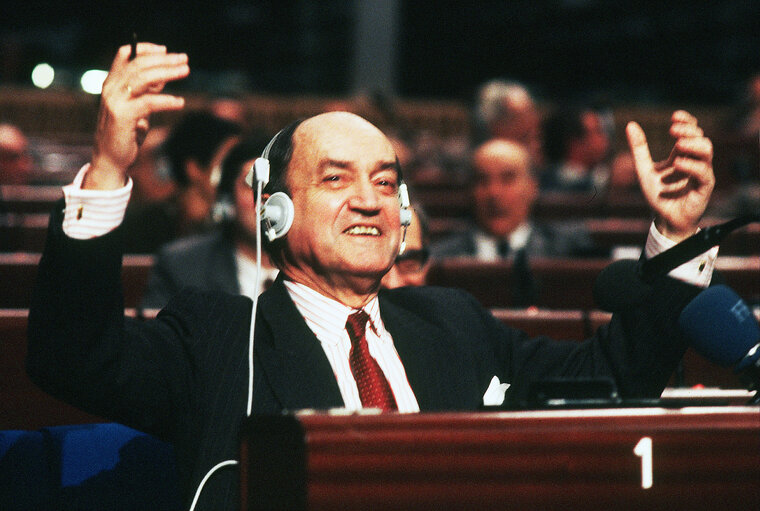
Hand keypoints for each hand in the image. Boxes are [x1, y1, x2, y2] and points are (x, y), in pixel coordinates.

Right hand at [86, 43, 188, 189]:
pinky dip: (166, 100)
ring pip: (142, 79)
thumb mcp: (138, 107)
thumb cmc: (126, 132)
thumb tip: (164, 75)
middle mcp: (111, 88)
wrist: (111, 158)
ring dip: (167, 72)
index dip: (145, 49)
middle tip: (184, 59)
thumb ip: (147, 91)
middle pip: (139, 65)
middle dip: (163, 60)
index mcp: (112, 83)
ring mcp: (114, 101)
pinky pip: (148, 103)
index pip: (125, 56)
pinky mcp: (122, 116)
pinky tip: (180, 103)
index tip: (165, 50)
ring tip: (185, 71)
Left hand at [626, 110, 714, 241]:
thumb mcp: (644, 170)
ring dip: (692, 145)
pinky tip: (677, 163)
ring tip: (677, 144)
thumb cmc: (659, 195)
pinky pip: (703, 173)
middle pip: (700, 138)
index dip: (686, 121)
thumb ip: (639, 149)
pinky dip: (691, 166)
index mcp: (683, 155)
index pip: (691, 131)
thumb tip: (630, 124)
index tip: (673, 116)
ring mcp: (701, 173)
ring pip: (706, 151)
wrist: (664, 219)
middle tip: (672, 129)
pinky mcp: (704, 187)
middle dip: (688, 131)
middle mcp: (694, 161)